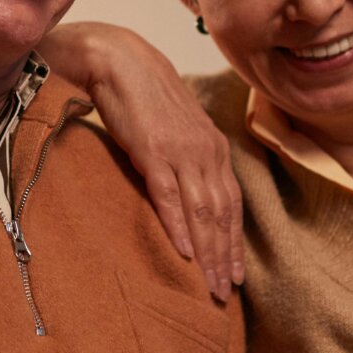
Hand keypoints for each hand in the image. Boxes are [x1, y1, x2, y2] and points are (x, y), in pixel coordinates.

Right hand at [42, 23, 244, 300]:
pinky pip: (170, 196)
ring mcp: (181, 151)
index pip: (231, 203)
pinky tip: (184, 252)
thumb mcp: (172, 129)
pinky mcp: (153, 151)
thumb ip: (184, 158)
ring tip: (208, 285)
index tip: (235, 275)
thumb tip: (185, 192)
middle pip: (221, 214)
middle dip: (224, 257)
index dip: (234, 242)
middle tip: (224, 294)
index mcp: (212, 146)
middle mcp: (205, 151)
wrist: (117, 59)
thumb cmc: (141, 94)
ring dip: (207, 252)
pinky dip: (179, 226)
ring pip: (202, 212)